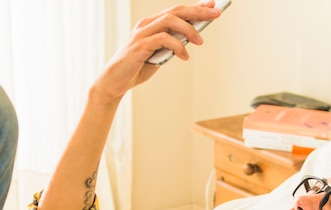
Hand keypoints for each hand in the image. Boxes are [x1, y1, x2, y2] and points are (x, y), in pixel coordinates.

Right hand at [91, 1, 222, 104]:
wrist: (114, 82)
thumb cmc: (137, 67)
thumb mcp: (159, 54)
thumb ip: (171, 45)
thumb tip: (191, 38)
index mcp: (151, 24)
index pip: (176, 11)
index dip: (195, 7)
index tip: (212, 6)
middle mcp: (146, 24)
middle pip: (176, 11)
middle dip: (197, 12)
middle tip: (216, 15)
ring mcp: (142, 34)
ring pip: (169, 21)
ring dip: (188, 29)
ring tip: (201, 41)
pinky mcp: (139, 46)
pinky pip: (163, 40)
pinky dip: (177, 47)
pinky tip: (185, 57)